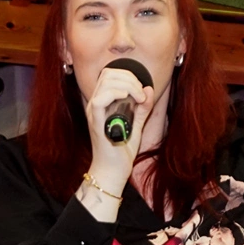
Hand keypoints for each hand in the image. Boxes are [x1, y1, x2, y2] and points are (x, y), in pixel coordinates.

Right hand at [85, 66, 155, 191]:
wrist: (113, 170)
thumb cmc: (121, 150)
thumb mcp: (137, 124)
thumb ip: (142, 108)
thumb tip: (149, 89)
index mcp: (104, 102)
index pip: (111, 75)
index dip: (128, 76)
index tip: (142, 91)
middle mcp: (96, 104)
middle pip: (108, 74)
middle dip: (130, 78)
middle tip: (141, 95)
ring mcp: (94, 113)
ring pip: (105, 82)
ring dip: (127, 85)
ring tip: (139, 98)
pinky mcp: (96, 122)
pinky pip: (100, 100)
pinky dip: (115, 93)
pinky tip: (127, 98)